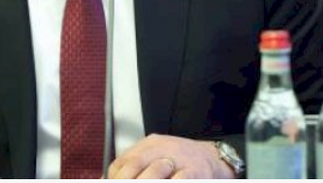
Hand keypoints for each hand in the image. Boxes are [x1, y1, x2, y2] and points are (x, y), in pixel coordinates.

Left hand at [107, 134, 235, 178]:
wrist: (215, 157)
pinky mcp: (195, 171)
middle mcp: (162, 148)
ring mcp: (179, 159)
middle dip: (125, 182)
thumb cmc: (182, 161)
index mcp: (149, 144)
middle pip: (135, 165)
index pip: (123, 161)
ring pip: (154, 172)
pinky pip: (179, 180)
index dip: (114, 178)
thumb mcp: (156, 157)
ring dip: (144, 182)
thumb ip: (134, 167)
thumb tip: (107, 178)